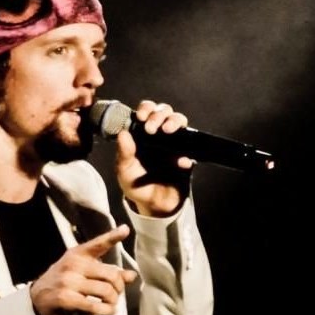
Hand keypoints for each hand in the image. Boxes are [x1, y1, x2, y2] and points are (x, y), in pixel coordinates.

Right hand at [30, 225, 137, 314]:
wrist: (37, 298)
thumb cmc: (65, 283)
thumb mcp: (83, 272)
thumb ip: (107, 272)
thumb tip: (131, 275)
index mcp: (78, 254)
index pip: (98, 244)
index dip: (113, 236)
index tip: (125, 229)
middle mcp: (73, 264)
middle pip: (111, 274)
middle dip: (119, 287)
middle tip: (117, 293)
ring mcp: (68, 281)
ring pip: (105, 291)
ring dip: (113, 301)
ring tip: (111, 304)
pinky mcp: (66, 298)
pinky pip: (94, 306)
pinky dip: (106, 310)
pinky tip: (109, 311)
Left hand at [116, 100, 194, 216]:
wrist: (154, 205)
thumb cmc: (136, 185)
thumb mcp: (124, 172)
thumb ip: (123, 154)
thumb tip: (123, 134)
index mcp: (142, 134)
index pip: (147, 111)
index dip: (146, 109)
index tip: (141, 117)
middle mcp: (160, 134)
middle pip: (164, 111)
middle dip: (159, 114)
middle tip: (152, 128)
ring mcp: (174, 143)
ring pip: (179, 120)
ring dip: (174, 121)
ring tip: (168, 131)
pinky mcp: (187, 156)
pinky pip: (191, 147)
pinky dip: (187, 152)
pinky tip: (180, 162)